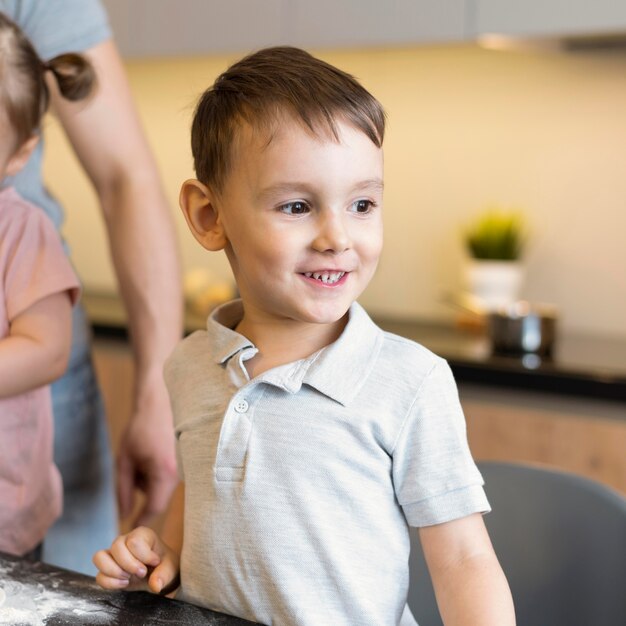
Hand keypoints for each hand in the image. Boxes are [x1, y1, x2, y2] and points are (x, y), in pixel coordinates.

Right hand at [93, 526, 179, 593]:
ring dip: (114, 571)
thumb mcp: (170, 568)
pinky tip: (124, 584)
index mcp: (142, 534)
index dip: (144, 556)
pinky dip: (110, 583)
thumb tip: (155, 585)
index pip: (134, 541)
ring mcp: (113, 555)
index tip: (155, 562)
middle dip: (129, 564)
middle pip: (116, 546)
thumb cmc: (164, 566)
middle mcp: (124, 540)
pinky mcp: (107, 569)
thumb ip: (164, 575)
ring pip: (99, 557)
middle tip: (142, 573)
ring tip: (129, 578)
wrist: (158, 575)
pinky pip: (99, 576)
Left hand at [116, 381, 178, 526]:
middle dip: (141, 490)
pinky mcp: (186, 461)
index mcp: (164, 473)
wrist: (160, 401)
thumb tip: (123, 513)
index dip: (141, 521)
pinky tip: (151, 454)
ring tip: (141, 456)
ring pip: (162, 487)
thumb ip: (123, 489)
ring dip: (148, 479)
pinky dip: (156, 472)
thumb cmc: (141, 428)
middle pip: (157, 498)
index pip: (154, 509)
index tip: (130, 530)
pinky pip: (168, 477)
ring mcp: (185, 467)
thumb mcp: (125, 459)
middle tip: (132, 469)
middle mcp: (179, 473)